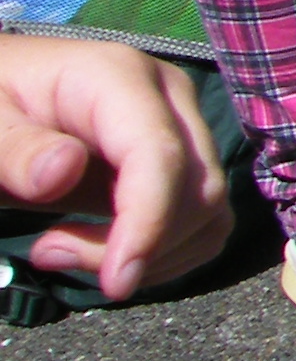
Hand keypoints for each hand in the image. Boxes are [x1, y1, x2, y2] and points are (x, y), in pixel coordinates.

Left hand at [0, 34, 233, 299]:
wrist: (4, 100)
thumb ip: (16, 149)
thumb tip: (64, 171)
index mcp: (118, 78)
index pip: (161, 154)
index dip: (149, 222)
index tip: (115, 282)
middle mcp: (170, 99)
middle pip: (199, 188)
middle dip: (140, 244)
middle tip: (48, 253)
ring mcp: (184, 129)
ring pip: (209, 212)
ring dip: (152, 257)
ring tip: (66, 252)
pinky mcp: (185, 163)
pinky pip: (204, 222)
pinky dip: (164, 255)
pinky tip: (102, 250)